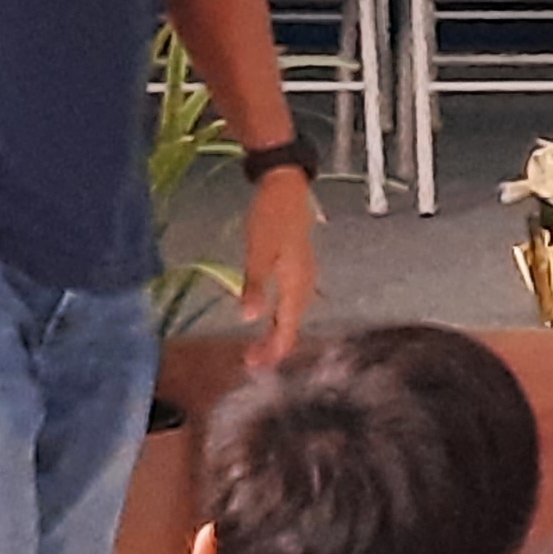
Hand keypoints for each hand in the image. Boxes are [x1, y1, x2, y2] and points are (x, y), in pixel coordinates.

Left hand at [237, 165, 320, 367]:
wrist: (286, 188)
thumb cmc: (270, 218)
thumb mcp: (258, 252)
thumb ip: (254, 286)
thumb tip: (247, 318)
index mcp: (296, 284)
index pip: (286, 328)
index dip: (272, 350)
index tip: (253, 365)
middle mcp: (305, 285)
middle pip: (292, 325)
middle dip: (274, 346)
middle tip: (251, 361)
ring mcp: (305, 276)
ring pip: (293, 315)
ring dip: (276, 333)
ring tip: (258, 346)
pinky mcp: (299, 268)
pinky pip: (292, 302)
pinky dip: (280, 317)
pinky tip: (269, 317)